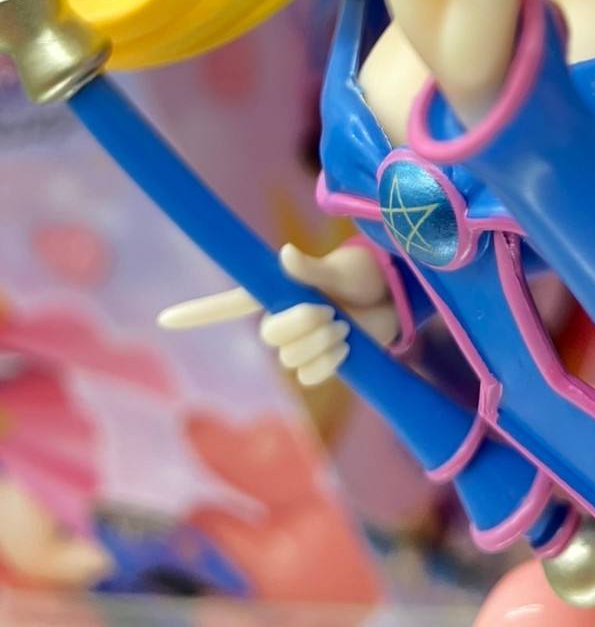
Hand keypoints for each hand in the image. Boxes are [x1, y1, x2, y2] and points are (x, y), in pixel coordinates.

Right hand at [158, 242, 397, 386]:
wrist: (392, 298)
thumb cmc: (362, 273)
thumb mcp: (340, 270)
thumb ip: (313, 270)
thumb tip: (286, 255)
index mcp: (278, 291)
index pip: (230, 304)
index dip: (198, 312)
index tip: (164, 319)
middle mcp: (282, 318)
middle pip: (271, 336)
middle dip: (302, 324)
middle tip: (330, 310)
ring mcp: (299, 344)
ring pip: (293, 358)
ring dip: (322, 343)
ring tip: (343, 323)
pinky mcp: (317, 363)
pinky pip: (311, 376)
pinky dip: (331, 362)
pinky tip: (346, 346)